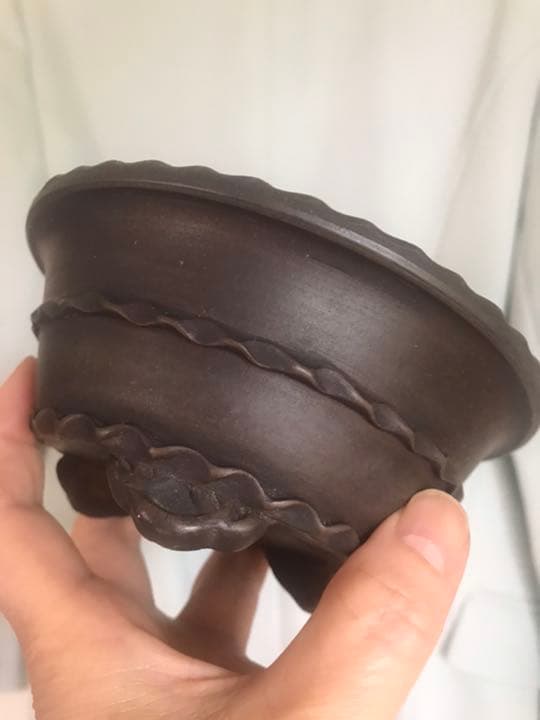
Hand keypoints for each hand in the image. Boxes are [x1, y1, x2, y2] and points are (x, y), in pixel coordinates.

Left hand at [0, 358, 468, 719]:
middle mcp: (114, 665)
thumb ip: (366, 631)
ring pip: (174, 575)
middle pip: (96, 534)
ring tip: (255, 463)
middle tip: (158, 402)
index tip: (34, 375)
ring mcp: (165, 690)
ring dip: (211, 520)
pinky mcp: (217, 710)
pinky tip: (309, 559)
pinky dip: (265, 581)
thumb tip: (426, 530)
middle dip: (121, 462)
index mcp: (88, 655)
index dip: (9, 441)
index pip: (13, 525)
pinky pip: (231, 622)